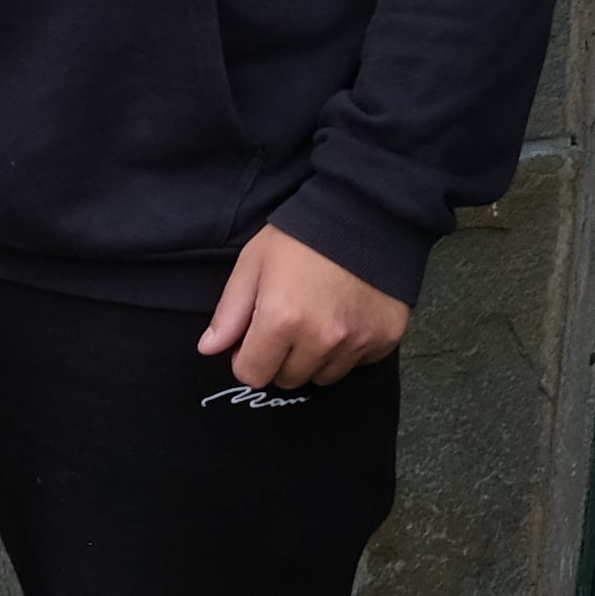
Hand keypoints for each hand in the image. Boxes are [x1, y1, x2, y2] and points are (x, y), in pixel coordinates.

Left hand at [200, 227, 409, 393]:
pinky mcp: (385, 339)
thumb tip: (209, 349)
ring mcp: (358, 341)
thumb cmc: (299, 238)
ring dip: (314, 358)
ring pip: (324, 377)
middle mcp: (321, 338)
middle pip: (287, 380)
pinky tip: (344, 317)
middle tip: (286, 325)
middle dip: (279, 359)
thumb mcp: (252, 265)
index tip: (254, 338)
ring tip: (317, 319)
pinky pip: (357, 364)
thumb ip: (229, 313)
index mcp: (282, 320)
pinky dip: (348, 350)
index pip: (252, 375)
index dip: (246, 358)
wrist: (362, 215)